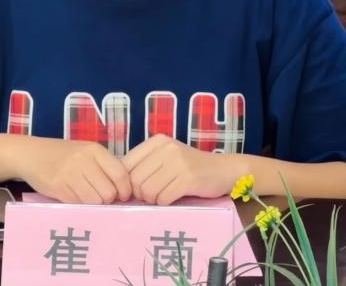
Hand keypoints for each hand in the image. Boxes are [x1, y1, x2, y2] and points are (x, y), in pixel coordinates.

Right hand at [13, 137, 131, 203]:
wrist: (30, 154)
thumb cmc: (62, 155)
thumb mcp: (84, 152)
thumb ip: (103, 167)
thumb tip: (125, 192)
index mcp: (94, 150)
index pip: (121, 175)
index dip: (124, 190)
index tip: (121, 196)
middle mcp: (83, 160)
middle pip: (109, 192)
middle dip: (107, 199)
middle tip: (100, 197)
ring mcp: (70, 173)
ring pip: (95, 201)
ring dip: (94, 204)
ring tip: (86, 197)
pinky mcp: (58, 187)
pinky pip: (79, 204)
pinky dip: (80, 205)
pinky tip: (73, 196)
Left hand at [122, 134, 239, 204]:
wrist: (225, 170)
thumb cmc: (191, 167)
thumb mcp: (166, 157)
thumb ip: (145, 164)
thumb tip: (119, 182)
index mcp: (156, 142)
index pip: (125, 163)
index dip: (126, 182)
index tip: (133, 191)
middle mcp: (165, 149)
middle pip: (134, 179)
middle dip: (138, 193)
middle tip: (149, 197)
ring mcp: (177, 163)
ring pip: (147, 190)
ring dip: (152, 200)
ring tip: (161, 198)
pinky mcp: (188, 179)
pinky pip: (163, 198)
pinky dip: (164, 203)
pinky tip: (171, 200)